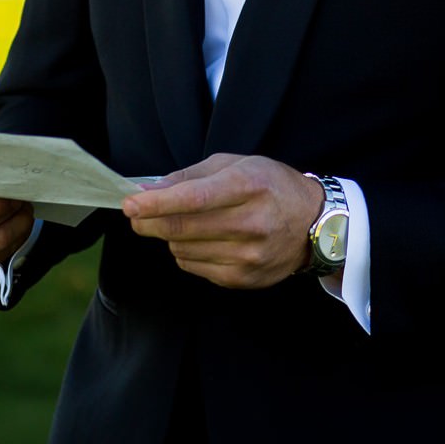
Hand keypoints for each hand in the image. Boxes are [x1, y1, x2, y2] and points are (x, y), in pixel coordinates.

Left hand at [122, 154, 323, 288]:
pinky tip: (205, 240)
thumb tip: (147, 190)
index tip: (129, 204)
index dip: (154, 204)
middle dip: (149, 221)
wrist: (315, 223)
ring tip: (188, 224)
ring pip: (182, 249)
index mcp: (249, 186)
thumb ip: (190, 176)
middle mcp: (251, 223)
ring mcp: (248, 255)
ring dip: (172, 237)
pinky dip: (187, 253)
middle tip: (137, 215)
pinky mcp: (243, 278)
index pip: (192, 199)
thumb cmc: (272, 187)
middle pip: (181, 228)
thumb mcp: (237, 165)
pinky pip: (193, 267)